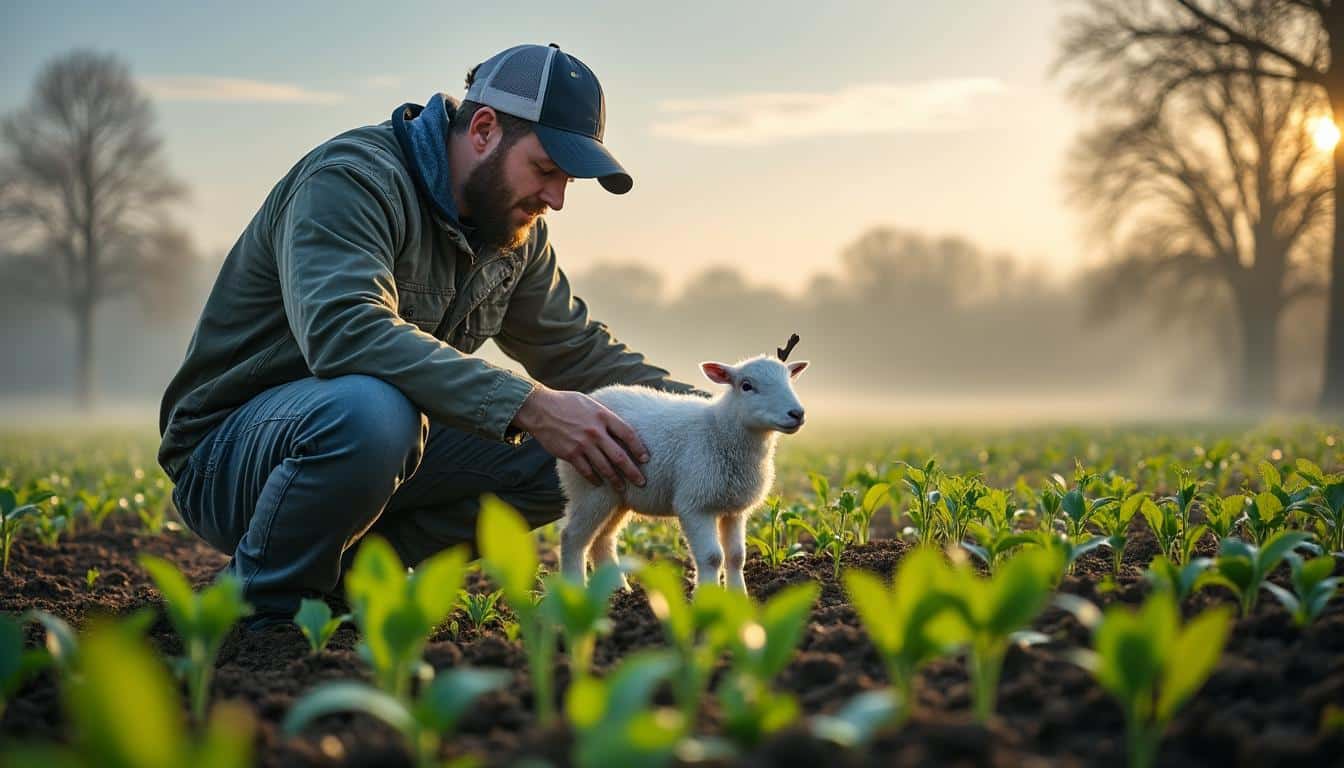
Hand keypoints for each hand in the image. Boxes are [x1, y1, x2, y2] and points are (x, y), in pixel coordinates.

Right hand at [512, 386, 647, 490]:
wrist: (540, 408)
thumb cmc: (566, 403)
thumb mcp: (591, 402)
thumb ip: (606, 414)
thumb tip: (623, 425)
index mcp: (603, 416)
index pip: (628, 434)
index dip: (639, 448)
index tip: (646, 459)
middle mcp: (595, 431)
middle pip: (620, 456)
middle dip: (633, 472)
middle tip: (642, 482)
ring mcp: (582, 444)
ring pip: (604, 467)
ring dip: (616, 481)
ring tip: (623, 489)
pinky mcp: (570, 454)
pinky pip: (586, 471)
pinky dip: (594, 479)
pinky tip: (600, 484)